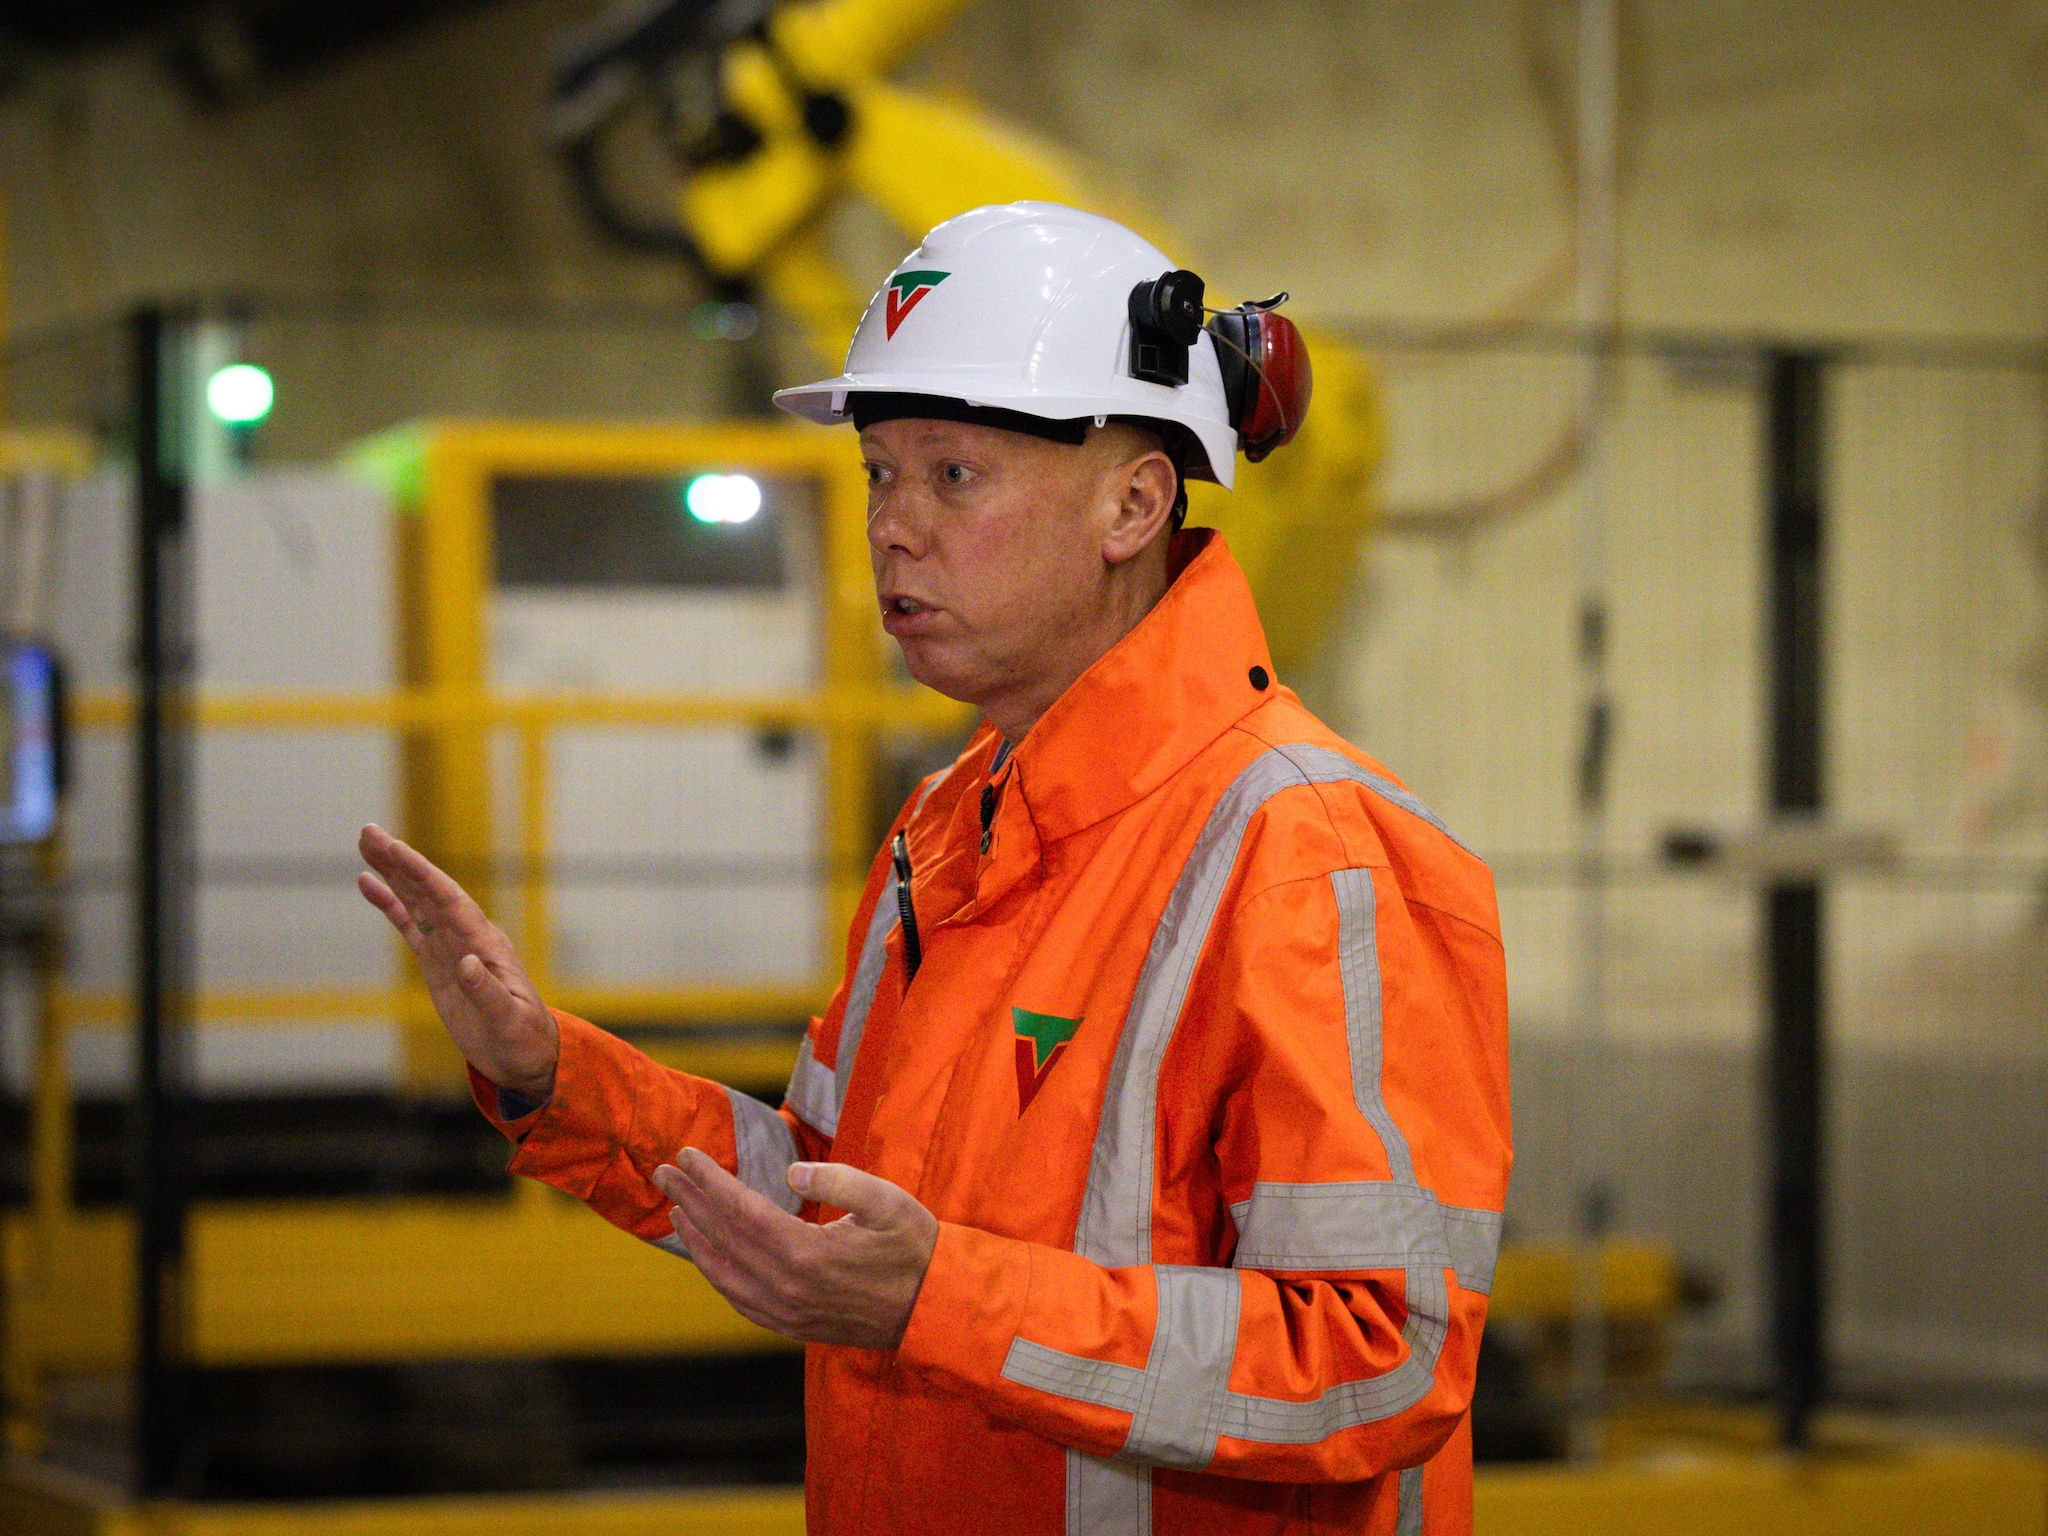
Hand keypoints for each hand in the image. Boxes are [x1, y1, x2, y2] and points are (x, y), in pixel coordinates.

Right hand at [355, 823, 558, 1098]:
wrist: (526, 1056)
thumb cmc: (523, 1038)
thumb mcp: (508, 1021)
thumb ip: (486, 993)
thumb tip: (466, 963)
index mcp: (485, 945)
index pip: (449, 900)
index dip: (422, 874)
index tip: (395, 849)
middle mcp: (468, 937)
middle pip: (429, 891)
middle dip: (400, 862)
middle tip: (368, 832)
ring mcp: (452, 948)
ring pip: (417, 902)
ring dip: (393, 873)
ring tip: (365, 844)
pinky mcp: (439, 963)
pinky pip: (411, 927)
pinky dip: (390, 905)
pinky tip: (369, 884)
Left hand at [652, 1149, 939, 1349]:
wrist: (933, 1309)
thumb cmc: (914, 1247)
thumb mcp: (889, 1202)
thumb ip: (841, 1182)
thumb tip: (791, 1172)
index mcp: (808, 1255)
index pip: (742, 1212)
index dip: (710, 1182)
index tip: (687, 1156)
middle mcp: (788, 1288)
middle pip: (724, 1240)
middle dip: (690, 1202)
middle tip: (664, 1172)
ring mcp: (787, 1312)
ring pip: (724, 1274)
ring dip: (696, 1239)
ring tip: (677, 1208)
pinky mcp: (791, 1326)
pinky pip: (739, 1300)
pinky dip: (716, 1274)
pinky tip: (708, 1256)